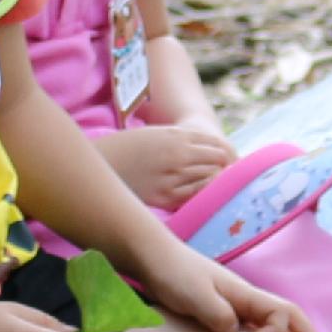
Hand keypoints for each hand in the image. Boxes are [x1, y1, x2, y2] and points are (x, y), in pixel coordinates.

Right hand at [96, 121, 236, 209]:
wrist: (99, 163)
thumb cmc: (124, 148)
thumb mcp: (154, 134)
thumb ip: (177, 139)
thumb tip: (199, 148)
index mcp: (177, 135)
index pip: (215, 143)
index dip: (226, 152)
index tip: (231, 159)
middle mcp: (179, 155)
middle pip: (217, 161)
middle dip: (225, 167)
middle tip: (233, 176)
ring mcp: (173, 177)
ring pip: (209, 179)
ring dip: (217, 182)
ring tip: (223, 188)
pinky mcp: (164, 196)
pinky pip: (193, 196)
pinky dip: (202, 195)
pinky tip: (204, 197)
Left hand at [138, 241, 311, 331]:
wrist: (152, 258)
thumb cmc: (172, 274)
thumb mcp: (193, 295)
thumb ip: (215, 313)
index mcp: (244, 294)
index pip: (283, 311)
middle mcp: (245, 300)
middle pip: (287, 315)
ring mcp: (233, 306)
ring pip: (271, 322)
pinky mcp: (219, 314)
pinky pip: (250, 328)